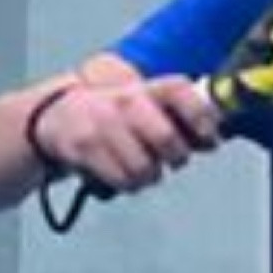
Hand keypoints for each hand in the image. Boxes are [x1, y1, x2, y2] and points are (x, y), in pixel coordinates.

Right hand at [32, 69, 220, 193]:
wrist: (59, 116)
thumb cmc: (115, 113)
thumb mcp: (148, 105)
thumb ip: (182, 119)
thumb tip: (213, 140)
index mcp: (147, 88)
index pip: (181, 92)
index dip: (202, 118)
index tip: (210, 138)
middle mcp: (126, 101)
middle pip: (165, 139)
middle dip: (177, 157)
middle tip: (173, 159)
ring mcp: (104, 124)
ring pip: (145, 168)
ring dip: (150, 176)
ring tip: (144, 167)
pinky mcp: (86, 148)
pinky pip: (122, 180)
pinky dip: (129, 184)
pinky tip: (124, 172)